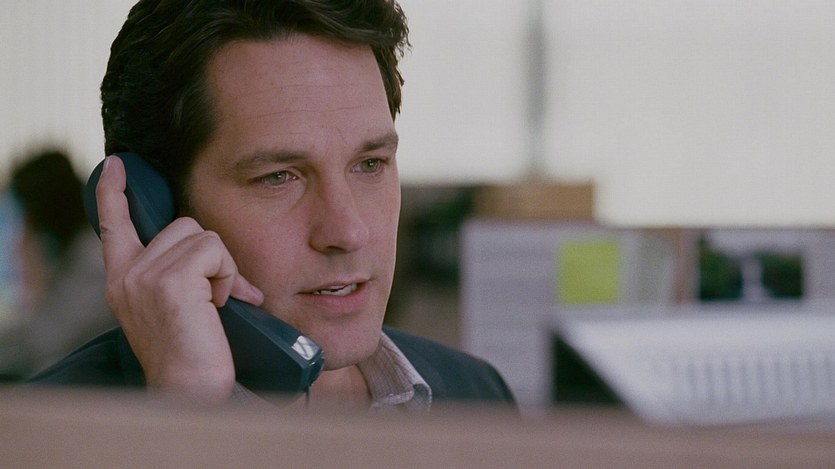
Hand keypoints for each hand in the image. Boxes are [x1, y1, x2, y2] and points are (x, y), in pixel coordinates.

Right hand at [95, 155, 263, 403]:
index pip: (113, 225)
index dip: (115, 192)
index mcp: (122, 280)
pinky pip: (214, 250)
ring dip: (222, 267)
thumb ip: (179, 275)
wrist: (191, 390)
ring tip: (217, 304)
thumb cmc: (193, 354)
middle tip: (219, 295)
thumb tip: (211, 252)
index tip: (116, 165)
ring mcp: (144, 276)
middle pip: (183, 225)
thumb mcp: (174, 307)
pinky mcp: (170, 280)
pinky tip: (221, 305)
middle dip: (211, 255)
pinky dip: (229, 274)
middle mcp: (126, 275)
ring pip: (203, 236)